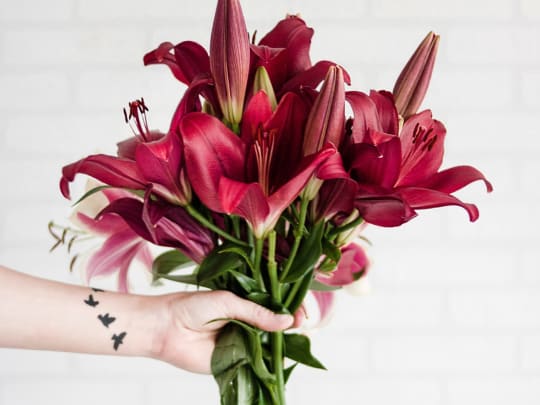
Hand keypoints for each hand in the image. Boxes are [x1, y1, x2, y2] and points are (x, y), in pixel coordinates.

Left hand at [150, 290, 294, 373]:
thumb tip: (286, 321)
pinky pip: (256, 363)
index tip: (301, 311)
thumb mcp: (228, 302)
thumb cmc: (193, 307)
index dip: (289, 308)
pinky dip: (268, 362)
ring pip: (268, 345)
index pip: (273, 305)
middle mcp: (246, 323)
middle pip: (275, 325)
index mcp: (244, 303)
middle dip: (289, 325)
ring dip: (282, 343)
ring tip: (296, 339)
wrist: (166, 328)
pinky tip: (279, 358)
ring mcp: (241, 342)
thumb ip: (257, 312)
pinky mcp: (234, 362)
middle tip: (301, 323)